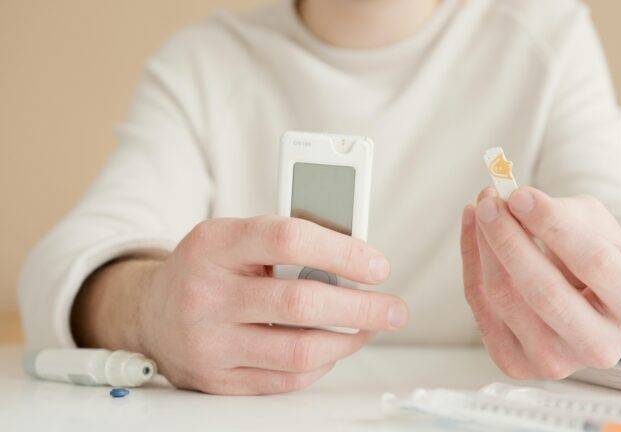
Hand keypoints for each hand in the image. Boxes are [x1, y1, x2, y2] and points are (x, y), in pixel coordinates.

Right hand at [72, 215, 407, 394]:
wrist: (151, 313)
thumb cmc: (209, 268)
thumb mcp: (234, 237)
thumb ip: (286, 242)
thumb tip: (356, 257)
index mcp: (214, 244)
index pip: (288, 238)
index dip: (342, 251)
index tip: (378, 266)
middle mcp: (205, 294)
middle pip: (299, 303)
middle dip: (361, 308)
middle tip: (394, 309)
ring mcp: (208, 342)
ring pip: (298, 351)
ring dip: (348, 342)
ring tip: (370, 328)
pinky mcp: (217, 380)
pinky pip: (285, 381)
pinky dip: (321, 366)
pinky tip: (333, 348)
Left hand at [460, 187, 620, 378]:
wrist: (588, 305)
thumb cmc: (599, 259)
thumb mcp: (599, 227)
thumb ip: (564, 214)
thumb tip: (514, 205)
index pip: (594, 262)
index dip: (552, 225)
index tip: (520, 194)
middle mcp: (602, 346)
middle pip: (544, 290)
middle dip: (509, 238)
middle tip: (489, 201)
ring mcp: (558, 364)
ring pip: (506, 299)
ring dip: (485, 246)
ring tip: (482, 208)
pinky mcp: (518, 366)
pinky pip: (482, 309)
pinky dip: (472, 264)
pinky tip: (473, 232)